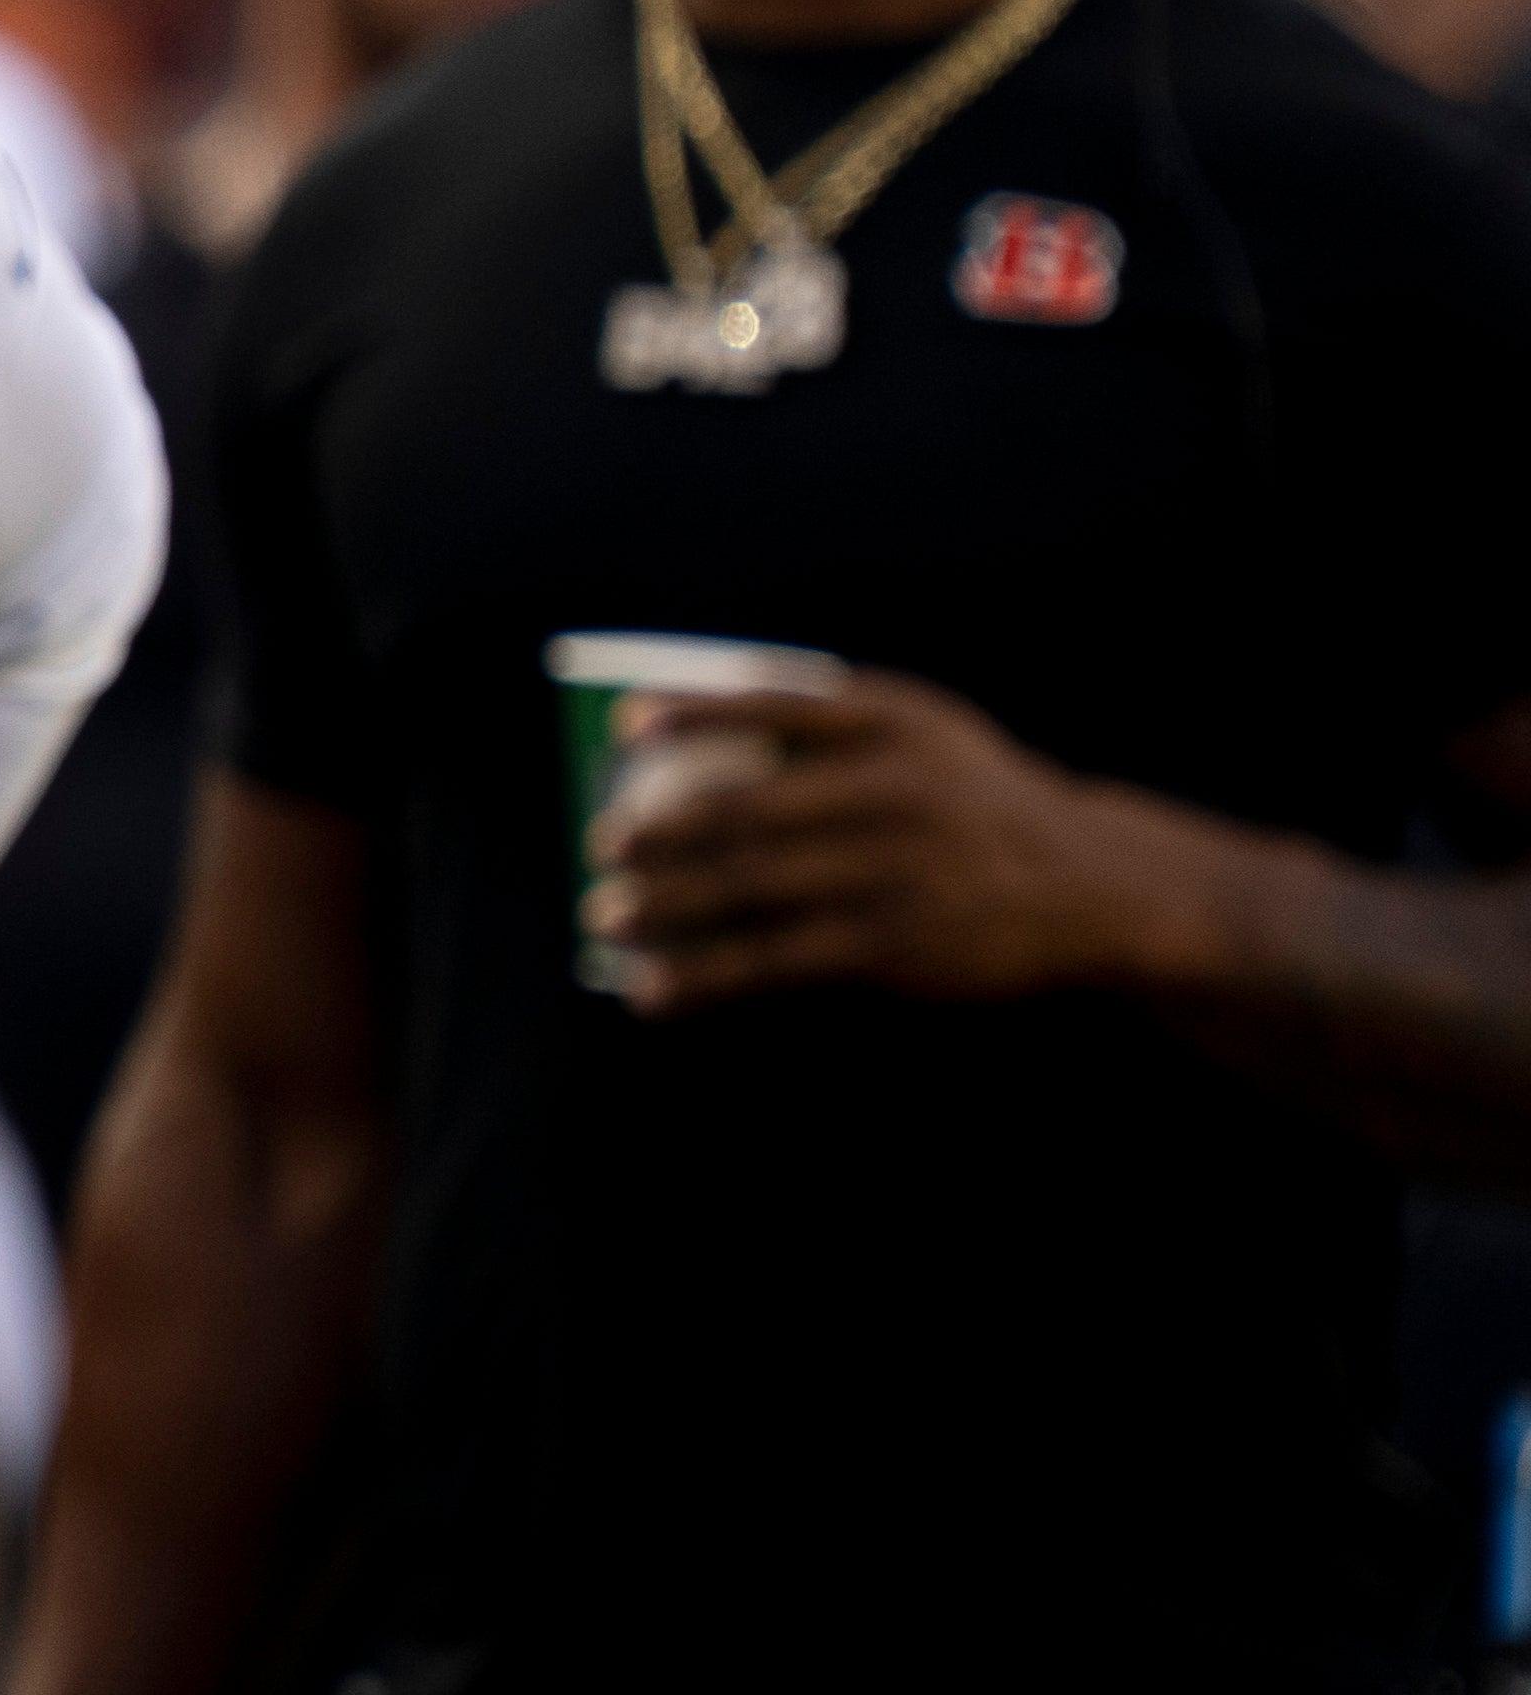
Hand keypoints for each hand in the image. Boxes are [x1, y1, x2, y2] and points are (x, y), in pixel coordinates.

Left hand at [588, 675, 1233, 1013]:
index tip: (625, 726)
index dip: (697, 712)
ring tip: (604, 918)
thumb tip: (683, 748)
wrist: (1092, 885)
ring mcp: (895, 870)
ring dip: (664, 908)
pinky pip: (776, 960)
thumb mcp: (927, 738)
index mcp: (896, 724)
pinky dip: (706, 975)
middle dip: (661, 831)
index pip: (780, 705)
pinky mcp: (893, 944)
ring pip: (751, 889)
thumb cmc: (972, 802)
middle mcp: (896, 790)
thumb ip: (829, 729)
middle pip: (748, 809)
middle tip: (603, 847)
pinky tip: (655, 989)